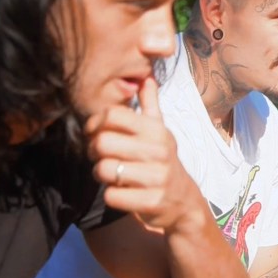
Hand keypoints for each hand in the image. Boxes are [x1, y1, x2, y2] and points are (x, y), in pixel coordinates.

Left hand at [87, 76, 204, 232]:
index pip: (112, 115)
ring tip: (109, 173)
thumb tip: (147, 75)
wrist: (183, 201)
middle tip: (99, 155)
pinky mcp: (151, 201)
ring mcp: (156, 177)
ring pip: (104, 170)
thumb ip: (150, 104)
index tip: (94, 132)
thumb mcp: (160, 131)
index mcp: (156, 130)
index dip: (95, 123)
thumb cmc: (163, 161)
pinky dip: (111, 195)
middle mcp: (158, 151)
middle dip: (93, 150)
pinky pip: (112, 195)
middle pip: (103, 142)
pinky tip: (121, 192)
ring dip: (100, 174)